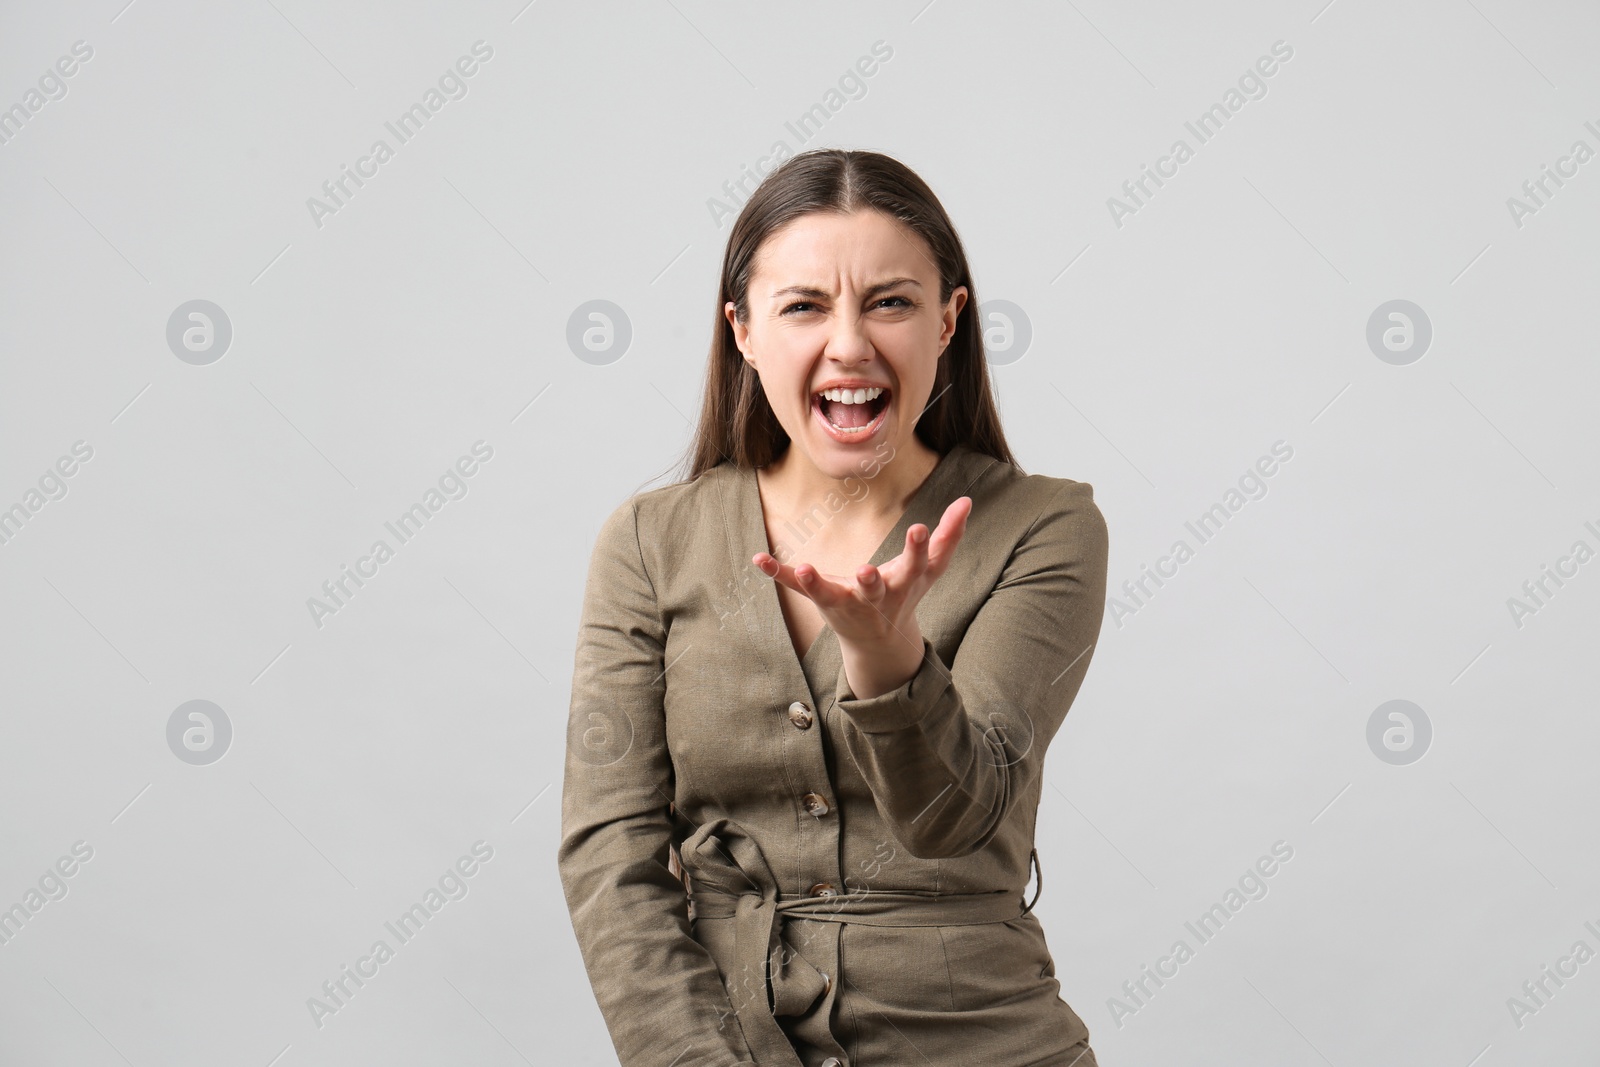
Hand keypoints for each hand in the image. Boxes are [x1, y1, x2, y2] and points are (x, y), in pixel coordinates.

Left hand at [753, 496, 972, 697]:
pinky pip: (797, 588)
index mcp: (904, 583)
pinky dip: (778, 573)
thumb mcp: (932, 568)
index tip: (919, 529)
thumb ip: (950, 535)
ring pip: (831, 594)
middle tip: (867, 571)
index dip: (918, 547)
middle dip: (871, 581)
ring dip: (819, 583)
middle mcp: (875, 596)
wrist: (880, 640)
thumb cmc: (906, 594)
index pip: (915, 563)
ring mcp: (846, 601)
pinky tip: (758, 558)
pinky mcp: (822, 600)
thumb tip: (968, 500)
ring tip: (807, 569)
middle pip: (874, 588)